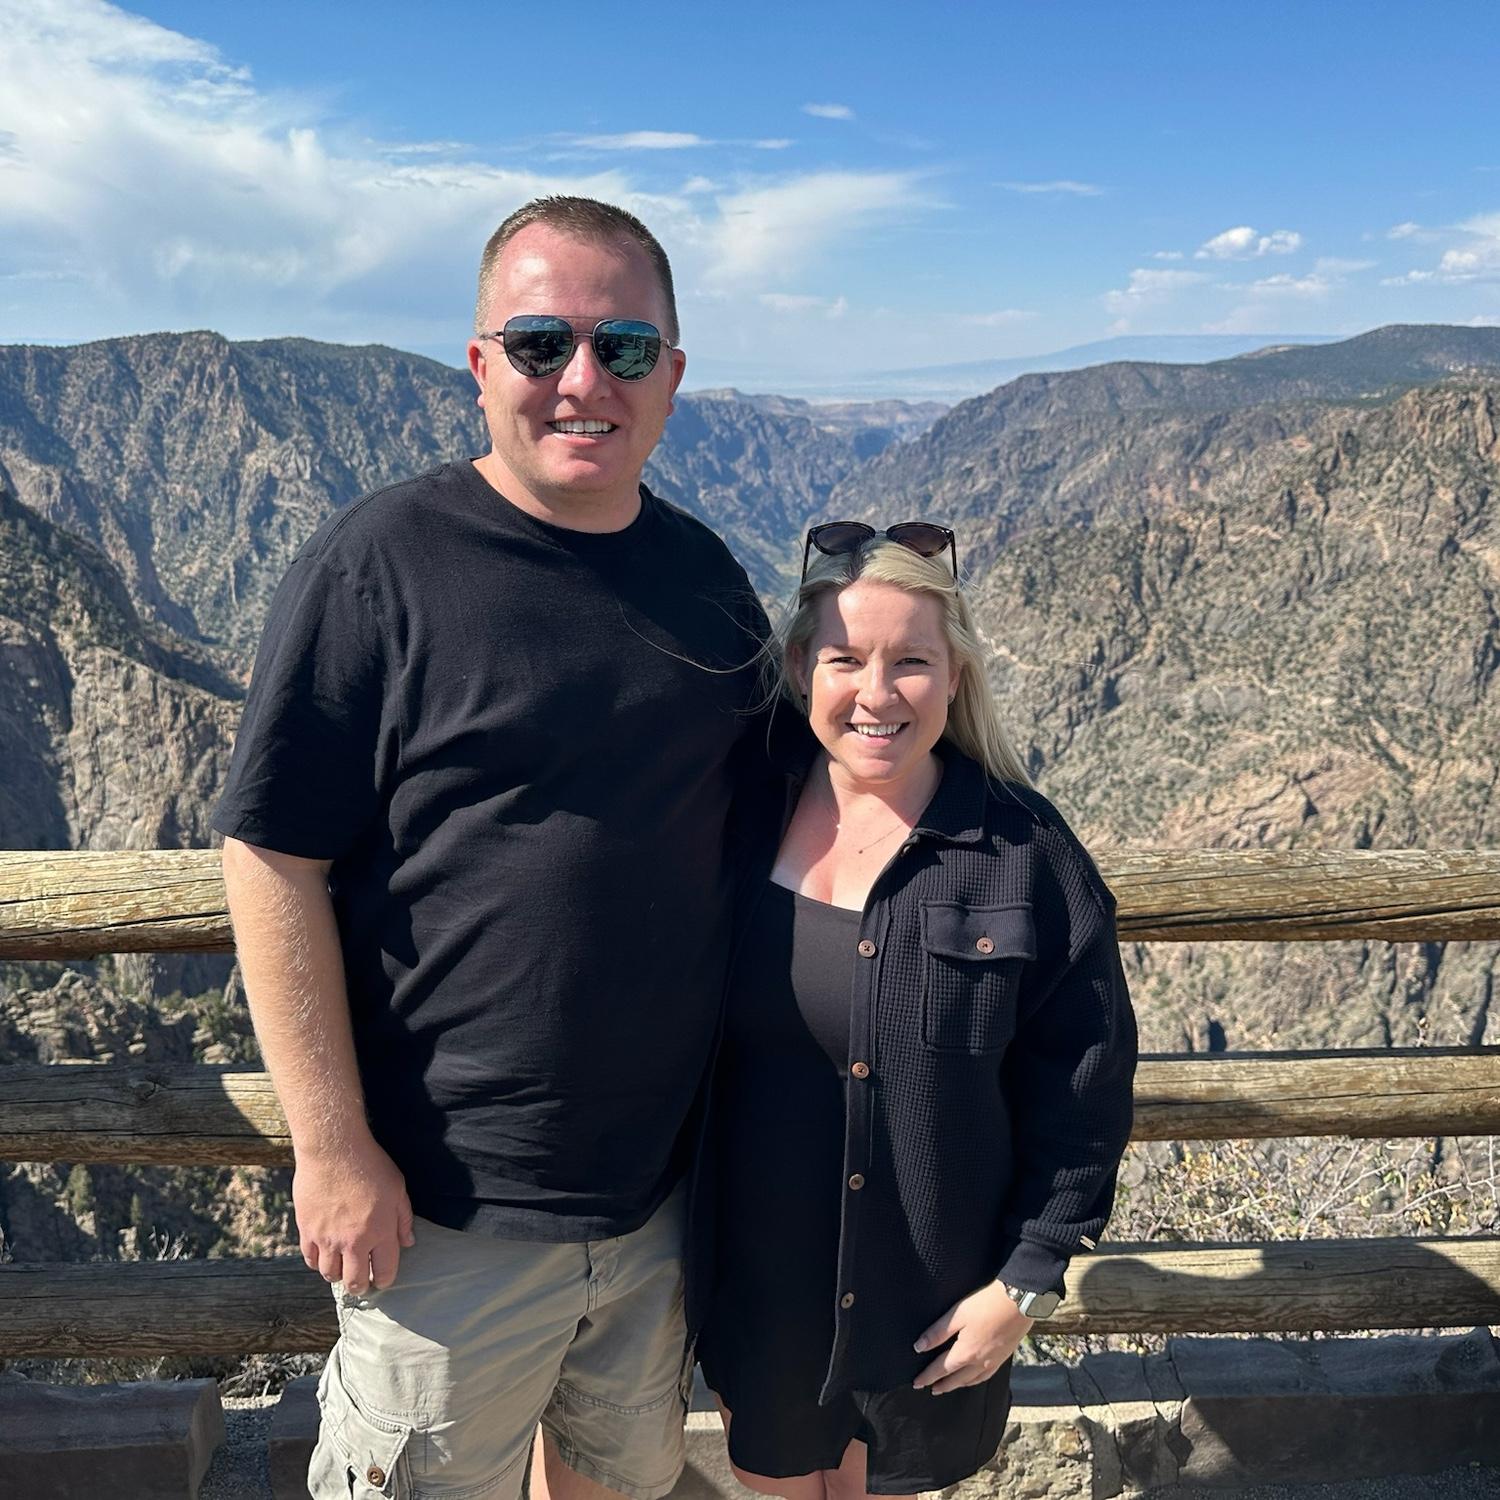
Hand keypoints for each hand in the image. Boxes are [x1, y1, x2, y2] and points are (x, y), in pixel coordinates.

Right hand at [293, 1133, 415, 1294]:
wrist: (333, 1149)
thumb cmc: (371, 1165)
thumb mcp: (398, 1188)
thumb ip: (404, 1219)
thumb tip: (408, 1242)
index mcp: (380, 1232)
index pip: (384, 1272)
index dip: (385, 1279)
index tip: (383, 1278)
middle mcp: (353, 1241)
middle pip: (354, 1283)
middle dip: (360, 1286)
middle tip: (361, 1281)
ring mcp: (327, 1238)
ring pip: (330, 1274)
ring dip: (338, 1274)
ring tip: (343, 1266)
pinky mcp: (307, 1230)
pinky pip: (310, 1259)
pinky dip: (318, 1262)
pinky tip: (324, 1254)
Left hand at [912, 1281, 1034, 1394]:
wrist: (1020, 1302)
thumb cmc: (986, 1304)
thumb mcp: (957, 1314)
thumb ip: (937, 1332)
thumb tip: (919, 1347)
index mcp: (965, 1352)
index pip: (941, 1369)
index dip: (927, 1377)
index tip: (916, 1383)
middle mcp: (979, 1362)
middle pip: (956, 1379)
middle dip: (942, 1385)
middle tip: (930, 1389)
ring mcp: (993, 1361)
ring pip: (971, 1380)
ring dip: (958, 1385)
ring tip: (948, 1387)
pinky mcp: (1004, 1356)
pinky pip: (985, 1376)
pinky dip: (975, 1381)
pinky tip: (974, 1378)